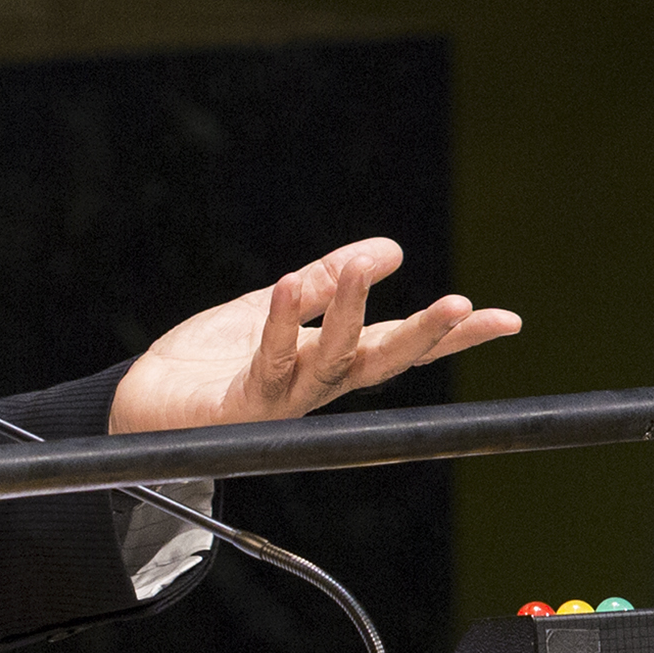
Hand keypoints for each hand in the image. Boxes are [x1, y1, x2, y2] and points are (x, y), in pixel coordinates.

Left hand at [106, 237, 520, 434]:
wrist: (146, 402)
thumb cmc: (213, 358)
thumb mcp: (278, 304)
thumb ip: (327, 280)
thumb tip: (391, 250)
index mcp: (333, 359)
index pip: (401, 344)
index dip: (454, 336)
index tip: (508, 320)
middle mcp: (317, 384)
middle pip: (382, 360)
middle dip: (424, 335)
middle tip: (461, 304)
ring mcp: (282, 397)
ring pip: (329, 360)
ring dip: (347, 313)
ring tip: (359, 267)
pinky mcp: (241, 402)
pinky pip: (266, 358)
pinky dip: (279, 321)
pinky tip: (289, 284)